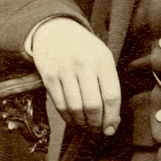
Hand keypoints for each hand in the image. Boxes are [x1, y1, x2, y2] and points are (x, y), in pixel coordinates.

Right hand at [30, 17, 120, 132]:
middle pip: (93, 105)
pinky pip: (59, 104)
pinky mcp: (49, 76)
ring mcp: (65, 70)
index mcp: (103, 60)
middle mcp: (84, 64)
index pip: (111, 96)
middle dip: (96, 124)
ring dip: (82, 123)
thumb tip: (112, 122)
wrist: (55, 30)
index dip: (112, 117)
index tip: (111, 129)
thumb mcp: (102, 58)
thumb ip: (109, 86)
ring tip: (86, 125)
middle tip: (97, 129)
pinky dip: (67, 117)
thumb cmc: (84, 50)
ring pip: (75, 108)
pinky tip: (73, 119)